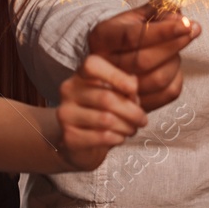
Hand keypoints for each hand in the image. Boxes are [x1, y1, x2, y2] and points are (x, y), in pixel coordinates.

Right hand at [54, 55, 148, 170]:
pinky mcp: (69, 136)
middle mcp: (68, 91)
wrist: (80, 142)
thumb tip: (133, 84)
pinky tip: (120, 138)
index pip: (92, 66)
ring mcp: (66, 114)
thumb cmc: (101, 112)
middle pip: (105, 97)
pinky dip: (117, 138)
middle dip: (131, 111)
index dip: (115, 75)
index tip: (133, 88)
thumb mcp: (114, 95)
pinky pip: (101, 137)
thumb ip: (124, 87)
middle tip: (142, 120)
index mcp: (80, 75)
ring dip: (126, 127)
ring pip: (106, 119)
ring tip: (132, 129)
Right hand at [86, 4, 200, 111]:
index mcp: (102, 38)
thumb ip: (157, 11)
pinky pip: (167, 94)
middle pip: (144, 60)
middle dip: (174, 45)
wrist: (111, 59)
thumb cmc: (126, 33)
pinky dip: (178, 77)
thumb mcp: (135, 15)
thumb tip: (180, 18)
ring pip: (157, 79)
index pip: (132, 37)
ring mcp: (118, 88)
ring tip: (175, 49)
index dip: (162, 31)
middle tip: (192, 30)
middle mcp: (104, 65)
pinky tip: (173, 66)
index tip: (186, 24)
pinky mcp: (137, 103)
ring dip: (175, 61)